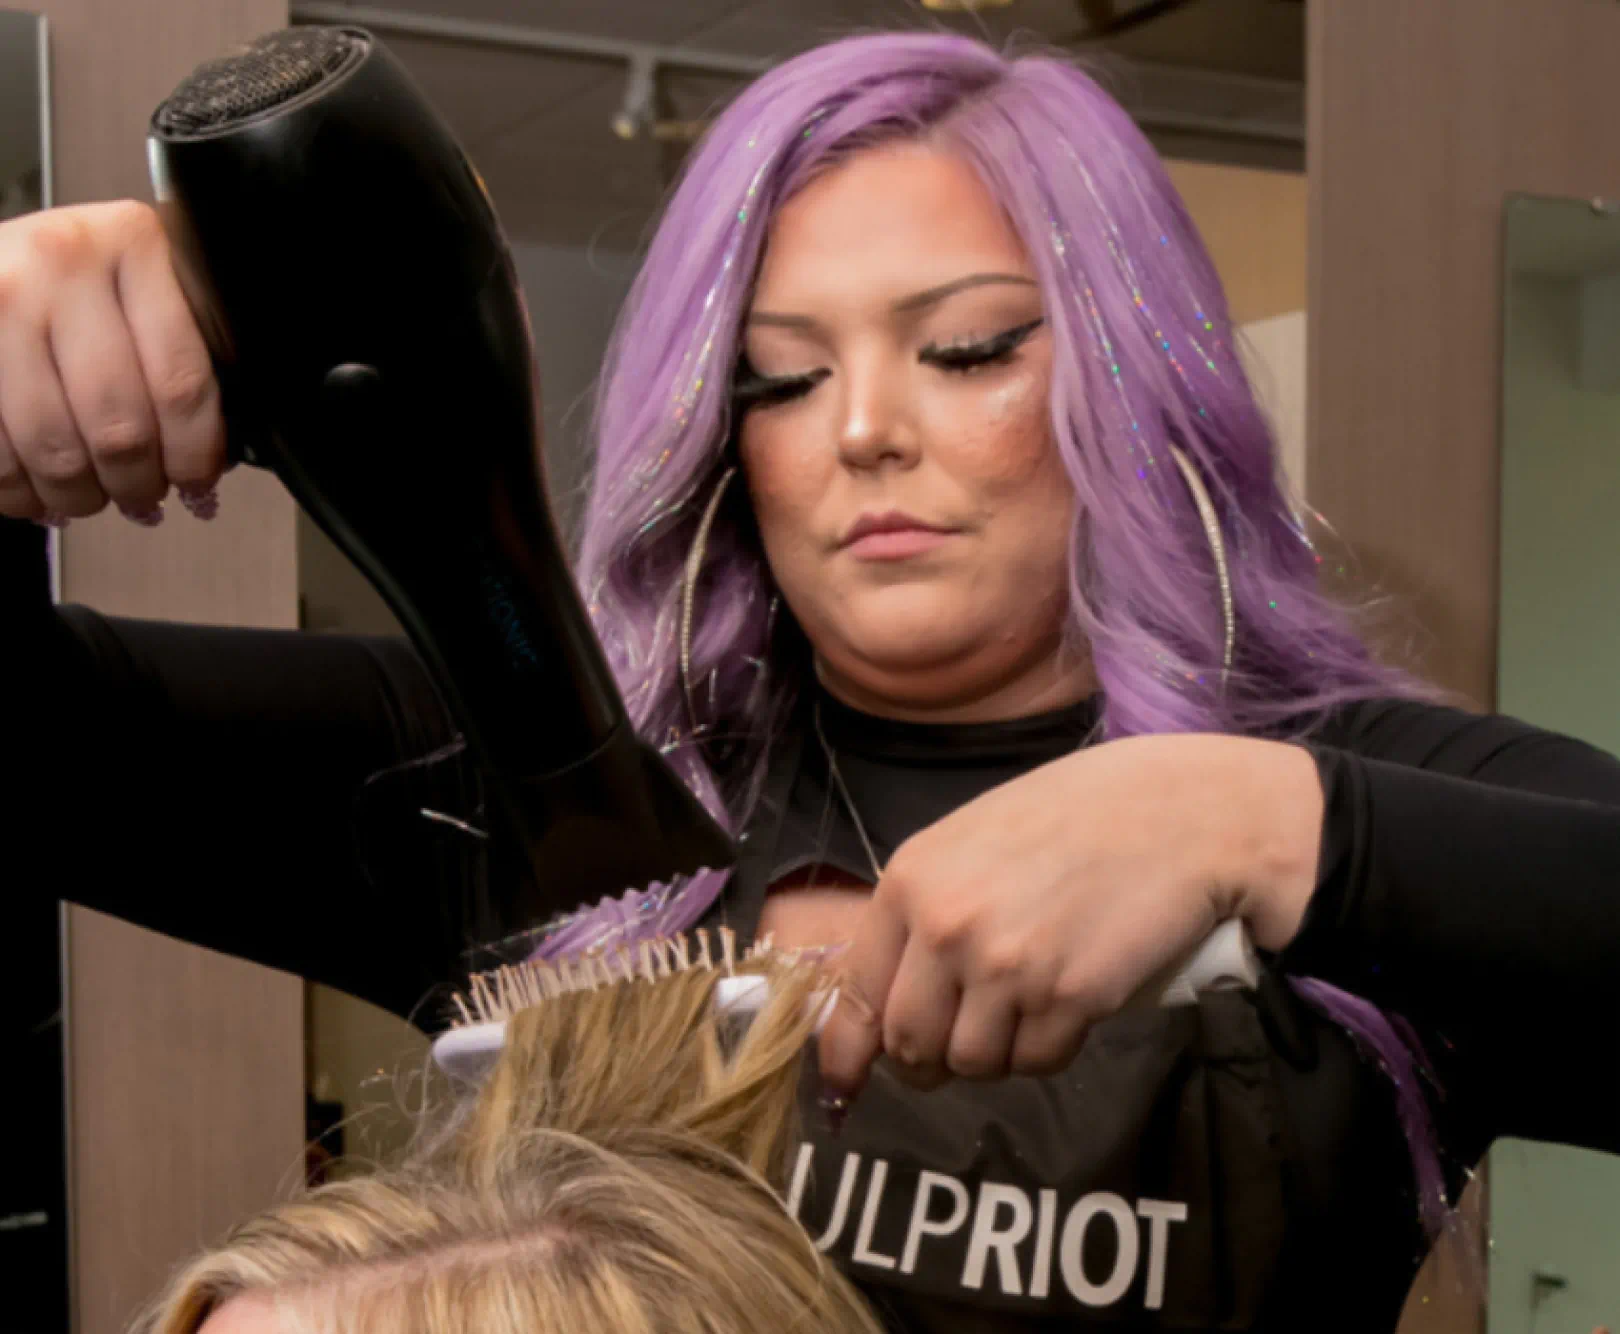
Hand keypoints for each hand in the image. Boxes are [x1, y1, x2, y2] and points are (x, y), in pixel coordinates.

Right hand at [0, 200, 225, 525]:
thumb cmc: (86, 275)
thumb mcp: (151, 284)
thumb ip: (187, 347)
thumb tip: (214, 452)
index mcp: (134, 246)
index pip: (181, 382)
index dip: (193, 454)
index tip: (197, 482)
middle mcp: (61, 264)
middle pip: (119, 425)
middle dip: (137, 484)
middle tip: (144, 499)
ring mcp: (1, 300)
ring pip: (55, 447)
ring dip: (78, 494)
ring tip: (91, 497)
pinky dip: (19, 488)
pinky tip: (40, 491)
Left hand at [817, 733, 1322, 1097]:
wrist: (1178, 812)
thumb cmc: (1075, 815)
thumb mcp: (972, 842)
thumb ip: (925, 909)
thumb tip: (887, 991)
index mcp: (911, 882)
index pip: (856, 994)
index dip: (847, 1050)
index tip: (846, 1081)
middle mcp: (946, 928)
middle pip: (909, 1044)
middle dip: (926, 1060)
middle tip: (955, 1047)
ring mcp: (1006, 967)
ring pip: (971, 1063)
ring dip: (994, 1053)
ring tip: (1024, 1007)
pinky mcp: (1068, 998)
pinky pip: (1036, 1062)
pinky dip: (1047, 1050)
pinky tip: (1067, 1006)